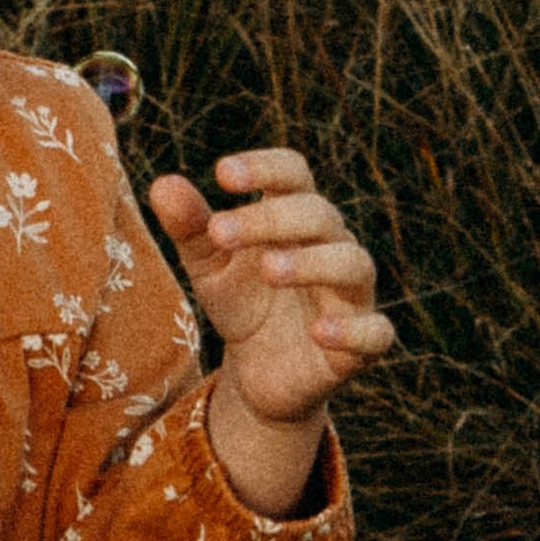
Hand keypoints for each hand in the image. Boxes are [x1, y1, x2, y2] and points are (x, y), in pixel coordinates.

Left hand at [148, 147, 392, 514]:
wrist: (258, 373)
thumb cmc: (241, 302)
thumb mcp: (208, 267)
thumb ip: (190, 228)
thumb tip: (162, 185)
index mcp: (296, 217)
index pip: (294, 173)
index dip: (264, 167)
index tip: (222, 174)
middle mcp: (332, 245)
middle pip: (319, 214)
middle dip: (272, 218)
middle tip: (220, 231)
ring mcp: (351, 295)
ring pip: (353, 264)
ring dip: (313, 262)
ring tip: (268, 269)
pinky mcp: (361, 344)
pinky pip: (376, 332)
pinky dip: (353, 329)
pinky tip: (319, 331)